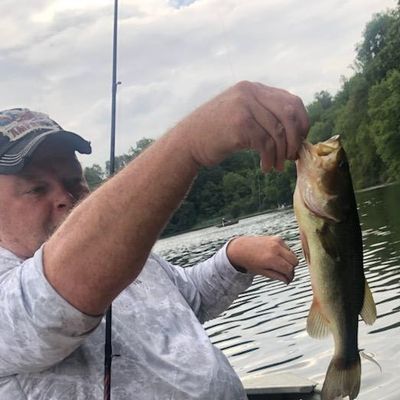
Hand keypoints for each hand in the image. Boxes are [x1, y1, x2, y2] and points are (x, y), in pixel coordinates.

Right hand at [176, 81, 308, 171]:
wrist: (187, 142)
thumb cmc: (215, 133)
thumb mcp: (240, 114)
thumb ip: (263, 114)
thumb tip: (294, 131)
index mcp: (253, 88)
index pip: (291, 101)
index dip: (302, 123)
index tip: (299, 141)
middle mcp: (250, 92)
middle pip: (289, 115)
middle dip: (295, 139)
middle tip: (291, 157)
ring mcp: (244, 106)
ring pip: (279, 132)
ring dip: (281, 154)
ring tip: (277, 166)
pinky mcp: (239, 124)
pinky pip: (266, 144)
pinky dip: (269, 159)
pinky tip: (265, 167)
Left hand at [226, 235, 297, 283]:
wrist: (240, 248)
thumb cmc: (249, 261)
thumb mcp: (262, 272)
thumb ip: (276, 276)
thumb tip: (288, 280)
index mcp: (271, 259)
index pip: (289, 269)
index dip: (290, 276)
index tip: (288, 280)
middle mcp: (276, 249)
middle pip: (294, 261)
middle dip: (291, 268)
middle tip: (285, 273)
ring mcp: (277, 242)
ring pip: (292, 254)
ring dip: (289, 261)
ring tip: (280, 265)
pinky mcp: (277, 238)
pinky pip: (287, 248)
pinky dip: (285, 253)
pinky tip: (276, 257)